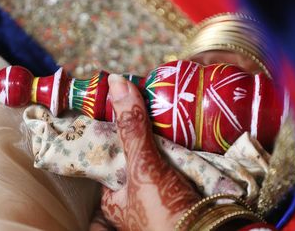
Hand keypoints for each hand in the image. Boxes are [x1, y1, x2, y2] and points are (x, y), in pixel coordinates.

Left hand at [100, 74, 199, 230]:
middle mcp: (134, 194)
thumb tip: (115, 83)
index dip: (114, 128)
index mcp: (113, 195)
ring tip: (167, 106)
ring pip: (159, 155)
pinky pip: (180, 161)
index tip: (120, 102)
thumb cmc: (165, 212)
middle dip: (143, 131)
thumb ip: (131, 129)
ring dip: (165, 137)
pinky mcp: (183, 189)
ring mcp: (160, 192)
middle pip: (136, 152)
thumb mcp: (143, 168)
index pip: (108, 152)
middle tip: (147, 100)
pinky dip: (183, 147)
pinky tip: (186, 127)